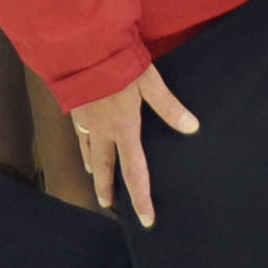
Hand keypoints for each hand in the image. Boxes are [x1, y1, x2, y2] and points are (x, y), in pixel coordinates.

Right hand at [71, 65, 203, 226]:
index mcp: (123, 129)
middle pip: (106, 168)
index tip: (145, 220)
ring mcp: (86, 119)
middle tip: (109, 206)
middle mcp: (102, 130)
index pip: (135, 172)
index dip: (141, 198)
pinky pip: (79, 133)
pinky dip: (83, 144)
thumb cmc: (118, 63)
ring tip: (97, 178)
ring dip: (95, 169)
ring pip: (89, 152)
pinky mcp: (75, 106)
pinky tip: (85, 141)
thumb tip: (192, 128)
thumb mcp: (150, 82)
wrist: (83, 47)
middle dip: (108, 189)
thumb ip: (169, 107)